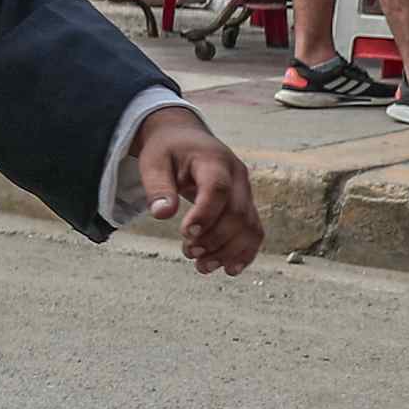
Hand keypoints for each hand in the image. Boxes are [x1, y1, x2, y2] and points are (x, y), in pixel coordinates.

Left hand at [132, 106, 260, 273]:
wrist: (186, 139)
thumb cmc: (168, 150)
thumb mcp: (154, 161)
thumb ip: (157, 186)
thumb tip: (163, 214)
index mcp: (214, 160)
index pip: (218, 189)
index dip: (206, 214)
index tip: (186, 233)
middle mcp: (238, 177)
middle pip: (237, 213)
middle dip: (215, 239)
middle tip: (189, 252)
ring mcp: (246, 192)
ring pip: (250, 227)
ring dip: (229, 251)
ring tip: (202, 266)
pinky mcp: (246, 206)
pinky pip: (254, 232)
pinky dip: (244, 252)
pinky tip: (228, 269)